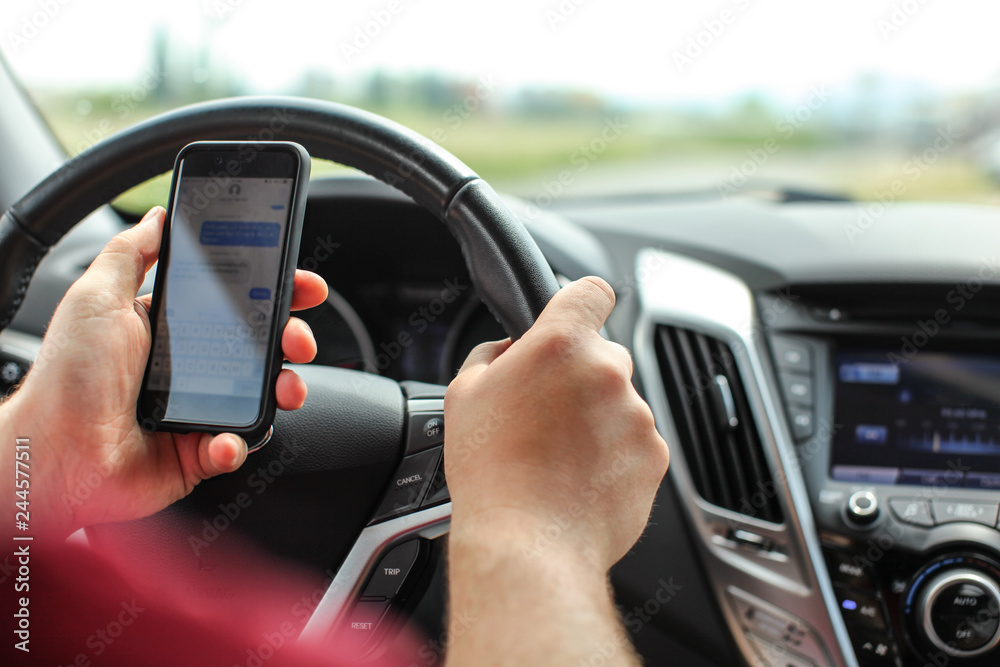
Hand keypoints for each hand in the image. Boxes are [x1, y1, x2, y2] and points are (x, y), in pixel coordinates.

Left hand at [1, 206, 327, 538]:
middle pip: (262, 346)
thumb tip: (158, 217)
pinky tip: (227, 437)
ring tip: (287, 388)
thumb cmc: (67, 378)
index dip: (273, 292)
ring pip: (262, 395)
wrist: (53, 454)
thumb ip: (130, 253)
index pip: (235, 303)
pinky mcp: (199, 451)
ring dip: (286, 388)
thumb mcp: (95, 297)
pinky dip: (239, 442)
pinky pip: (237, 444)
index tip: (301, 284)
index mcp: (171, 329)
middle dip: (293, 337)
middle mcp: (191, 368)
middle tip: (298, 337)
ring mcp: (199, 410)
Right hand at [443, 276, 668, 571]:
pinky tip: (579, 479)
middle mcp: (608, 372)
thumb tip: (511, 350)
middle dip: (579, 377)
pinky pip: (635, 442)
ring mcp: (638, 415)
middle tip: (545, 414)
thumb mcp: (464, 394)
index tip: (573, 319)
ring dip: (597, 420)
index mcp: (561, 345)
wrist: (530, 544)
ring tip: (558, 458)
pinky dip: (615, 455)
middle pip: (603, 355)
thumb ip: (494, 355)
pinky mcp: (655, 456)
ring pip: (620, 402)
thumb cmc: (492, 473)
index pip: (591, 291)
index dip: (580, 304)